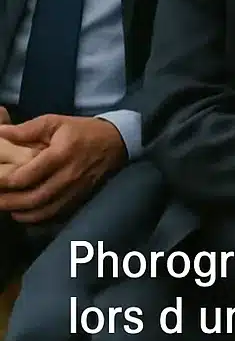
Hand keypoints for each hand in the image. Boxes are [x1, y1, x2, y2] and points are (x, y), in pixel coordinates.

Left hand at [0, 115, 126, 222]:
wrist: (116, 143)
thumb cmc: (82, 131)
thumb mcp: (55, 123)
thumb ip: (26, 129)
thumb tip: (0, 132)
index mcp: (60, 155)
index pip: (26, 176)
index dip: (3, 181)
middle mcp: (68, 176)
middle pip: (32, 198)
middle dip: (7, 201)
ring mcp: (75, 191)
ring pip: (42, 211)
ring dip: (19, 212)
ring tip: (5, 206)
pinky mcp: (79, 199)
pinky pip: (54, 215)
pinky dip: (35, 217)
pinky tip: (23, 212)